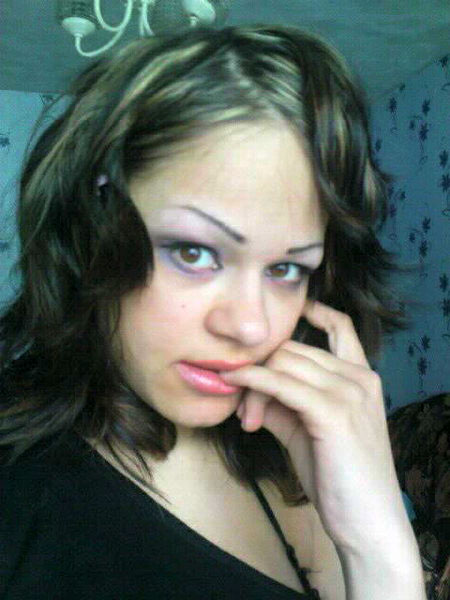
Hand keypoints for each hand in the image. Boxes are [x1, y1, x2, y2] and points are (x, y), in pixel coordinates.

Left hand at [219, 299, 409, 553]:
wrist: (368, 523)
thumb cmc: (339, 477)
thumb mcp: (308, 431)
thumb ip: (285, 403)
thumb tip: (253, 387)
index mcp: (361, 377)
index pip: (339, 327)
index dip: (315, 311)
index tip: (282, 313)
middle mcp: (359, 377)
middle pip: (292, 350)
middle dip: (261, 371)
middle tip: (245, 409)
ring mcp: (349, 392)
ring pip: (282, 362)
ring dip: (253, 385)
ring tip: (248, 419)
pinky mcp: (333, 412)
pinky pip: (281, 383)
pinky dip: (253, 382)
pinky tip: (235, 385)